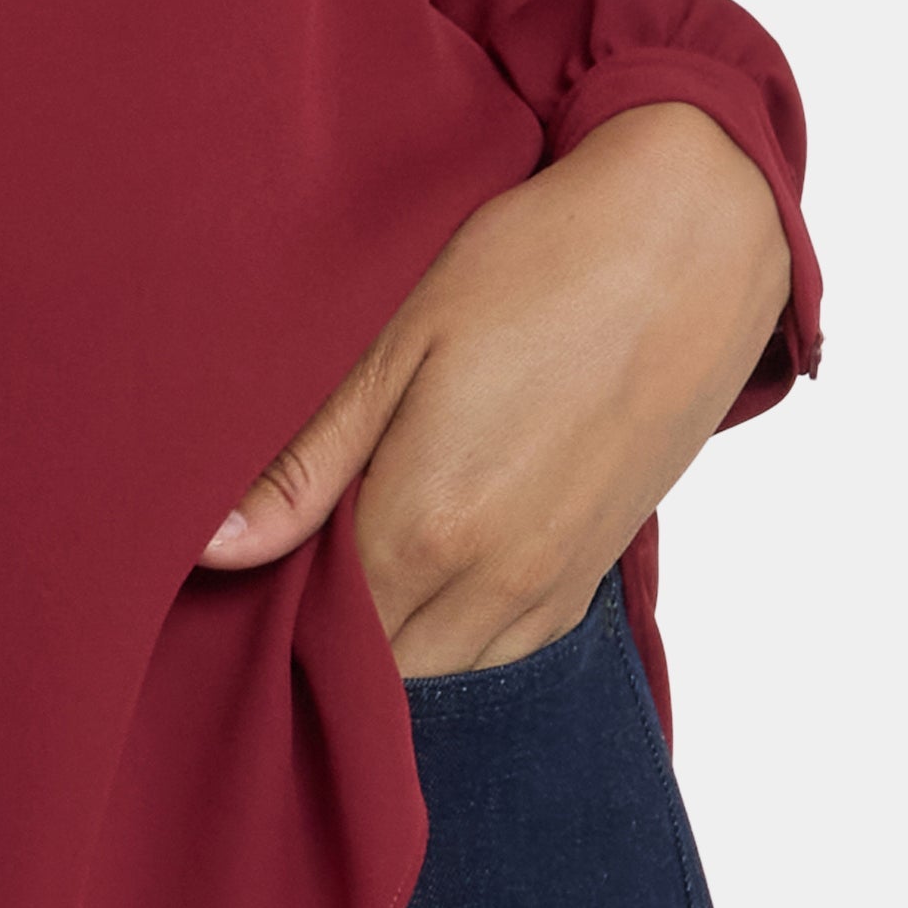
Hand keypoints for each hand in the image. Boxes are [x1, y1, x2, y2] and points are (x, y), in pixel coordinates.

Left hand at [201, 102, 789, 672]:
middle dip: (327, 623)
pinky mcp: (597, 571)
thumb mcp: (400, 343)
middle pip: (378, 660)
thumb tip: (214, 549)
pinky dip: (459, 630)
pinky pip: (509, 648)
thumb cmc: (538, 266)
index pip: (316, 623)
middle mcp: (495, 579)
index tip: (251, 549)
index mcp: (428, 526)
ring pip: (443, 667)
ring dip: (394, 631)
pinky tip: (436, 562)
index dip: (272, 597)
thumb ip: (307, 462)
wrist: (692, 240)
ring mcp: (555, 584)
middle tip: (296, 544)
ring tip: (362, 548)